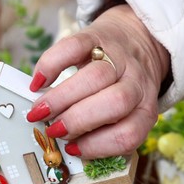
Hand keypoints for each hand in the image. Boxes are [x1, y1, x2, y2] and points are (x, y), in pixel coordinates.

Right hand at [28, 4, 169, 158]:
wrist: (138, 37)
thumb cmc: (122, 84)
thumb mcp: (125, 110)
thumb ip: (101, 126)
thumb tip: (63, 141)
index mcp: (144, 108)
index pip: (130, 133)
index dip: (98, 145)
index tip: (72, 148)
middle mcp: (137, 83)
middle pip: (115, 103)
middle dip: (78, 121)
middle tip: (53, 129)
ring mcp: (119, 57)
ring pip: (95, 77)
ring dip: (62, 98)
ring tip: (41, 110)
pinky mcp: (99, 35)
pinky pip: (75, 47)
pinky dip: (52, 64)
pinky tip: (39, 81)